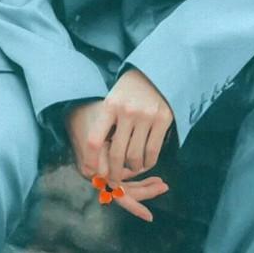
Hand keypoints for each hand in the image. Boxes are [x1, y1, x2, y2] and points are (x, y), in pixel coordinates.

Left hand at [65, 70, 174, 220]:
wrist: (155, 71)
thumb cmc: (129, 91)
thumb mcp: (113, 100)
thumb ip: (106, 125)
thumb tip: (98, 160)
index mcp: (110, 105)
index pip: (95, 139)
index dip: (91, 159)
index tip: (91, 171)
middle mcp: (127, 111)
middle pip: (117, 154)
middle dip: (114, 173)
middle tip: (114, 181)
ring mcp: (146, 115)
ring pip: (135, 156)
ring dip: (133, 168)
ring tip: (132, 167)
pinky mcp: (163, 119)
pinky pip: (153, 151)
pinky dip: (148, 163)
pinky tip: (145, 162)